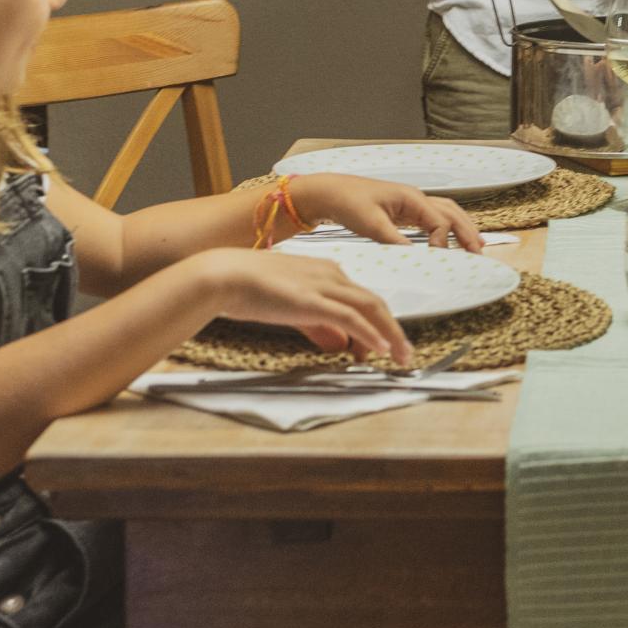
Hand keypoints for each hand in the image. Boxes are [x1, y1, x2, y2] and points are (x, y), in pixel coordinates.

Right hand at [200, 247, 413, 362]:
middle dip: (393, 329)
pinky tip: (382, 348)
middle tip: (404, 353)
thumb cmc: (248, 288)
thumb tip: (340, 344)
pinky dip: (371, 333)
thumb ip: (318, 326)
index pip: (361, 298)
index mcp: (324, 272)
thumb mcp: (291, 309)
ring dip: (390, 334)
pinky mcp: (312, 300)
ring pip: (370, 308)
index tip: (382, 346)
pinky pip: (351, 317)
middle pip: (374, 302)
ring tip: (402, 356)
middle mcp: (330, 275)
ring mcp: (323, 286)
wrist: (223, 276)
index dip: (377, 324)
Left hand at [296, 175, 483, 249]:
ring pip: (446, 214)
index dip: (443, 242)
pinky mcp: (403, 212)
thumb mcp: (371, 224)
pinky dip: (446, 229)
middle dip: (468, 232)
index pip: (439, 221)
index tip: (438, 259)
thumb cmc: (347, 202)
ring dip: (461, 229)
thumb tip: (415, 256)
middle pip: (452, 213)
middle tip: (479, 252)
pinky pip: (432, 219)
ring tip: (475, 246)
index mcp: (411, 198)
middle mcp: (415, 198)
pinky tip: (449, 242)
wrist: (329, 193)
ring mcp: (411, 204)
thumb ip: (395, 240)